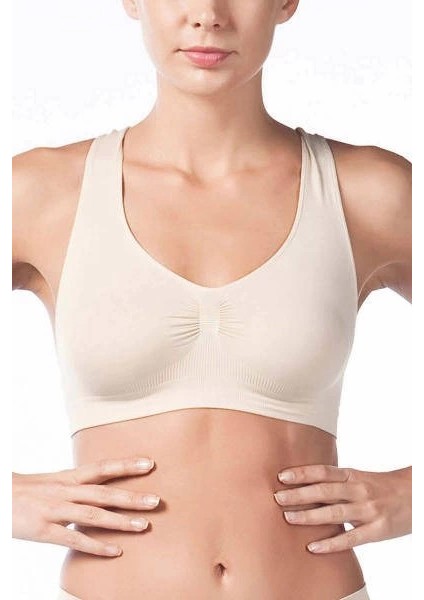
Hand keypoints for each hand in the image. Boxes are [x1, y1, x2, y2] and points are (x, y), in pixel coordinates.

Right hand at [12, 456, 160, 556]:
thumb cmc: (27, 491)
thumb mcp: (54, 482)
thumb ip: (78, 485)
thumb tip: (102, 488)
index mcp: (68, 477)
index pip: (102, 468)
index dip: (126, 465)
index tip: (150, 464)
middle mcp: (65, 491)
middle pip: (104, 492)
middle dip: (131, 496)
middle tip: (157, 500)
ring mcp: (55, 510)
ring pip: (93, 515)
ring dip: (120, 521)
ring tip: (144, 525)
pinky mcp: (43, 530)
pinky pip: (73, 540)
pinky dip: (96, 546)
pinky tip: (115, 551)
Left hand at [273, 464, 411, 553]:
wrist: (417, 495)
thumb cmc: (382, 487)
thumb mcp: (359, 477)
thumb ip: (337, 482)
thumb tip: (305, 484)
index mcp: (353, 475)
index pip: (323, 472)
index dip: (302, 473)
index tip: (281, 476)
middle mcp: (359, 490)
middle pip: (324, 491)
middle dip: (299, 494)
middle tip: (277, 498)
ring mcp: (368, 510)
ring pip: (334, 513)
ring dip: (309, 516)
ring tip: (288, 518)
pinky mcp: (377, 530)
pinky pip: (351, 539)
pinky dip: (331, 544)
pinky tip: (313, 547)